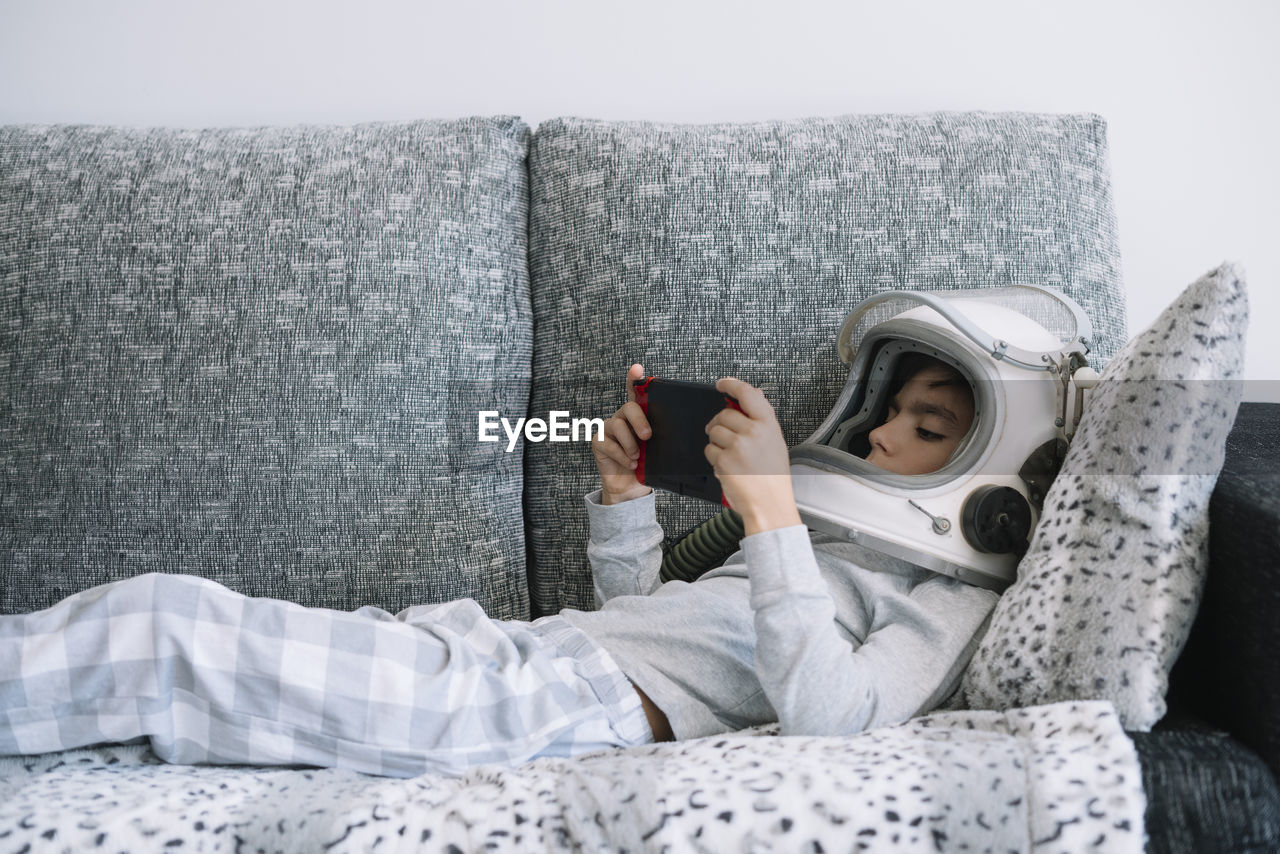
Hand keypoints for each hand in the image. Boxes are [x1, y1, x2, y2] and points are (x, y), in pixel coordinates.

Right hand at [592, 363, 654, 505]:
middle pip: (629, 407)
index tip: (637, 369)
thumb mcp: (658, 450)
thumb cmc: (646, 466)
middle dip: (639, 421)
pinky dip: (622, 456)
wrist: (631, 488)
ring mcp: (608, 429)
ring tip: (636, 458)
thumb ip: (661, 437)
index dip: (635, 379)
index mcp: (638, 416)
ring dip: (630, 444)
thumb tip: (676, 434)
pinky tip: (629, 464)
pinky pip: (609, 444)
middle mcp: (622, 418)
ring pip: (617, 425)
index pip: (636, 392)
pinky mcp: (598, 442)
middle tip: (648, 437)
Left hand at [704, 377, 801, 535]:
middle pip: (724, 414)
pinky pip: (709, 449)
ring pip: (713, 431)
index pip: (747, 393)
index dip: (731, 385)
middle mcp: (753, 432)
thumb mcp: (775, 441)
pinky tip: (728, 466)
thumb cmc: (773, 476)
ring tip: (731, 455)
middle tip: (724, 435)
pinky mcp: (723, 460)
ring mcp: (737, 445)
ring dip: (716, 442)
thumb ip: (762, 418)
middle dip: (719, 423)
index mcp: (768, 424)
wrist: (769, 503)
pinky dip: (714, 457)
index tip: (721, 384)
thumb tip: (754, 394)